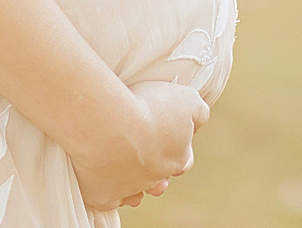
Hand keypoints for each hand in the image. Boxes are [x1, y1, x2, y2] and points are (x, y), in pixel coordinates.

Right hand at [70, 81, 208, 211]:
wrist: (109, 126)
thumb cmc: (147, 109)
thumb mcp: (187, 100)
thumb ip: (198, 113)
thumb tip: (198, 121)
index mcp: (178, 158)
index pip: (184, 159)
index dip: (176, 148)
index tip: (166, 135)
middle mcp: (156, 179)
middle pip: (160, 177)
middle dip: (156, 167)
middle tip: (145, 150)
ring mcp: (129, 190)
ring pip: (135, 191)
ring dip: (134, 181)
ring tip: (126, 166)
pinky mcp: (103, 197)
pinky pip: (110, 200)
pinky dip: (110, 189)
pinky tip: (106, 176)